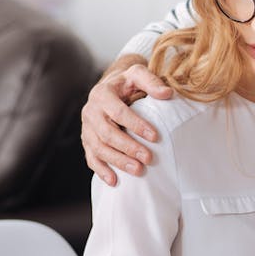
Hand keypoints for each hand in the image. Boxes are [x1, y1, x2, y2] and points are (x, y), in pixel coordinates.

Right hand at [81, 58, 173, 185]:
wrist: (110, 87)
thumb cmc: (127, 82)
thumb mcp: (138, 74)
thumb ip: (151, 81)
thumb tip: (168, 94)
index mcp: (102, 94)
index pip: (119, 112)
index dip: (136, 125)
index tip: (155, 136)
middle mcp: (90, 111)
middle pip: (107, 134)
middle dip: (128, 147)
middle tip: (148, 158)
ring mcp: (87, 127)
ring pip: (98, 148)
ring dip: (118, 161)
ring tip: (138, 171)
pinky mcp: (87, 140)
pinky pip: (91, 157)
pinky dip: (101, 170)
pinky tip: (114, 181)